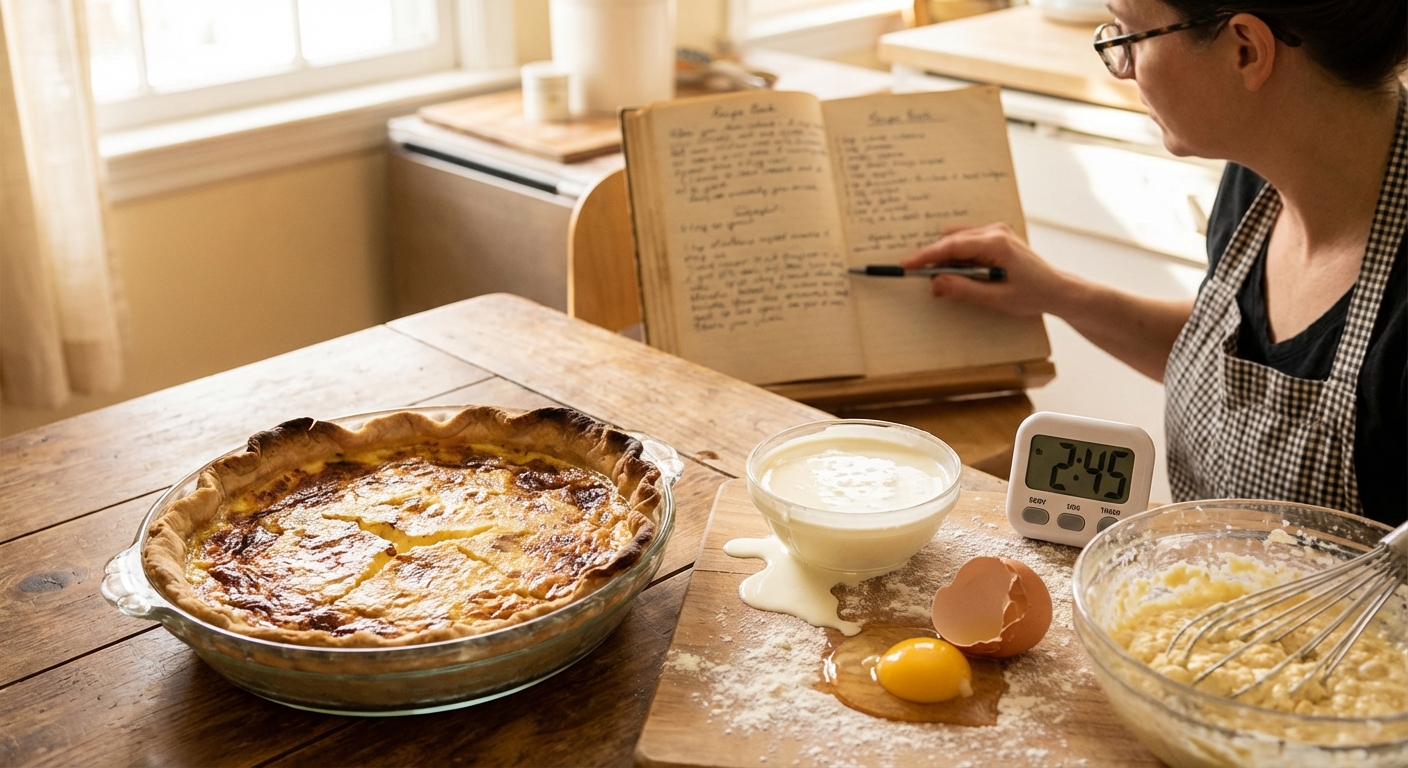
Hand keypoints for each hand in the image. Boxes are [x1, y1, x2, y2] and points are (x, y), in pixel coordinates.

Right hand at [900, 223, 1072, 317]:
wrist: (1058, 290)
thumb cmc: (1033, 294)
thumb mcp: (995, 298)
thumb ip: (963, 289)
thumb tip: (936, 283)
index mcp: (996, 243)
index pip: (952, 245)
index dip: (926, 255)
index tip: (907, 264)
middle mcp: (996, 231)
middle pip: (952, 241)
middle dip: (935, 260)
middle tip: (923, 280)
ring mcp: (997, 232)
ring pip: (958, 241)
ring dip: (947, 259)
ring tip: (942, 282)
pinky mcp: (997, 238)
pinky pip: (968, 243)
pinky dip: (958, 257)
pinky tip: (957, 274)